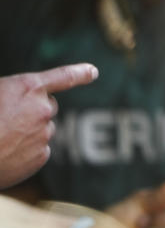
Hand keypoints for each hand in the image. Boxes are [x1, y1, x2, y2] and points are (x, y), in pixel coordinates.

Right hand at [0, 63, 98, 188]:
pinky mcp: (41, 156)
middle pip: (47, 107)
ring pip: (41, 130)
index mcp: (27, 87)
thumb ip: (12, 95)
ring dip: (26, 133)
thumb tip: (15, 104)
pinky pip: (37, 151)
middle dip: (33, 111)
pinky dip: (24, 152)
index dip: (79, 73)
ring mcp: (44, 133)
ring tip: (1, 140)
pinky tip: (5, 154)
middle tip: (7, 120)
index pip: (62, 76)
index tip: (93, 72)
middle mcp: (42, 108)